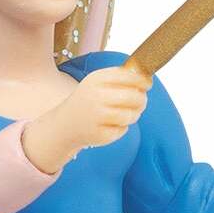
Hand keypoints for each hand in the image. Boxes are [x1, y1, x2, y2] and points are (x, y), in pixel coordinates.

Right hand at [22, 65, 152, 174]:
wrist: (66, 124)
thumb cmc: (88, 100)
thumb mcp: (98, 82)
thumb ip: (120, 77)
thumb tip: (146, 79)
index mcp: (97, 79)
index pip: (129, 77)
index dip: (143, 81)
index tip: (147, 84)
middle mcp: (96, 97)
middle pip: (133, 97)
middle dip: (142, 100)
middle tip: (141, 102)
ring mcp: (97, 117)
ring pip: (131, 115)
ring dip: (135, 114)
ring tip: (130, 114)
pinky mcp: (99, 135)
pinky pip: (123, 130)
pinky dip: (123, 128)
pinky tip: (113, 125)